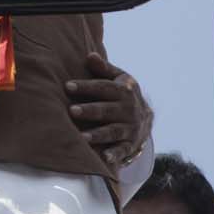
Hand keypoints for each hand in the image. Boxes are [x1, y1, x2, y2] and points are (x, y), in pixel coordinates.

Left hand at [66, 52, 152, 170]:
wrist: (146, 118)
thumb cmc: (123, 94)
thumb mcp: (118, 78)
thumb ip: (103, 68)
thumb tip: (89, 55)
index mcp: (124, 90)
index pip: (103, 87)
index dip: (86, 87)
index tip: (67, 86)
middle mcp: (129, 109)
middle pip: (107, 110)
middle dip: (90, 111)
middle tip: (72, 111)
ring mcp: (130, 128)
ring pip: (113, 131)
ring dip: (98, 134)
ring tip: (82, 137)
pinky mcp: (130, 145)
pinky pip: (122, 150)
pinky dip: (114, 155)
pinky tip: (104, 158)